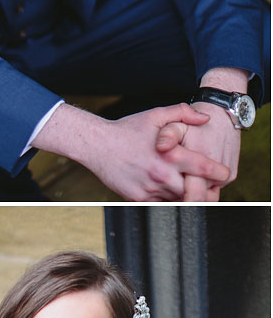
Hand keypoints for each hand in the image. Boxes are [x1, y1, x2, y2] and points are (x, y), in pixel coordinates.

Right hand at [87, 105, 227, 200]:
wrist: (96, 144)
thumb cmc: (126, 130)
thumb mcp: (155, 115)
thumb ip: (183, 113)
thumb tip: (205, 119)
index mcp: (170, 155)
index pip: (205, 169)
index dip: (219, 173)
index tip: (223, 174)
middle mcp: (161, 175)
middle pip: (195, 191)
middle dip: (205, 189)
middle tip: (210, 186)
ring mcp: (149, 188)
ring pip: (179, 199)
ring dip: (186, 194)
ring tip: (188, 186)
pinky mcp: (138, 198)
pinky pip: (161, 203)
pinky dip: (167, 198)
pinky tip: (167, 188)